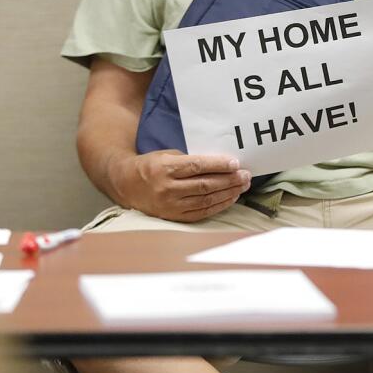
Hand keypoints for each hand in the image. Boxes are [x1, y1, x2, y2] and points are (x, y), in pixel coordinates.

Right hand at [111, 150, 250, 222]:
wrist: (126, 184)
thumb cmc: (152, 166)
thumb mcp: (168, 155)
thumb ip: (191, 160)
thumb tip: (221, 163)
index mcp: (165, 168)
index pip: (197, 166)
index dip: (218, 165)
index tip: (236, 163)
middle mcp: (167, 188)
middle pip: (205, 185)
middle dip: (229, 180)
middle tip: (246, 175)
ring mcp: (170, 205)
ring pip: (205, 200)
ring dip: (228, 193)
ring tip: (243, 186)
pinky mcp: (173, 216)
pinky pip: (201, 212)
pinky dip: (218, 206)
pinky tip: (231, 198)